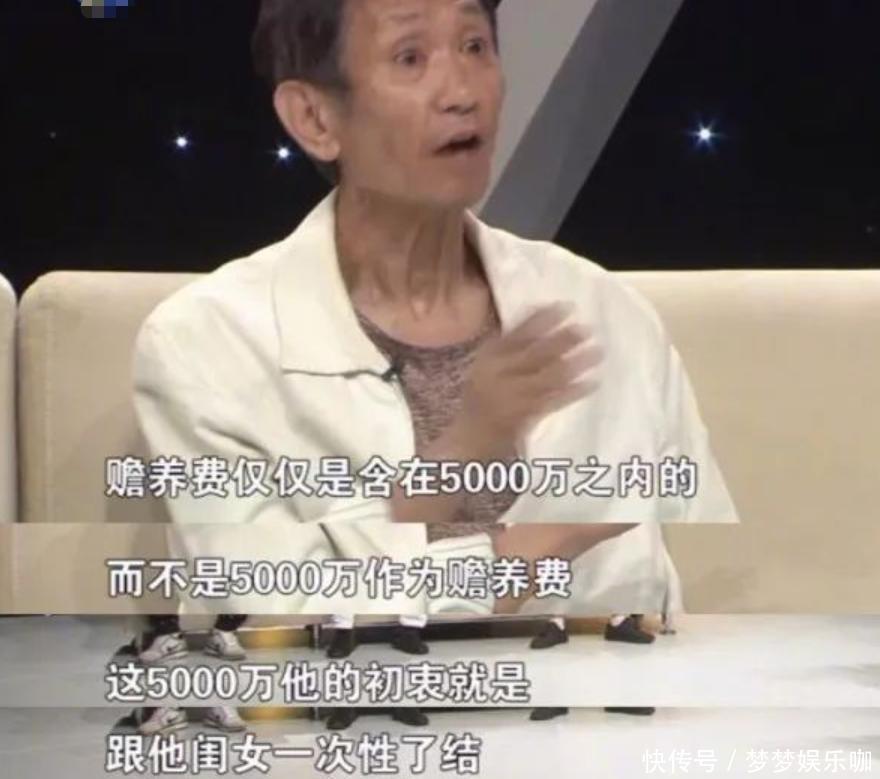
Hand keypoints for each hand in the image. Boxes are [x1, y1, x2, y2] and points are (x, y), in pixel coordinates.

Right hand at [452, 304, 601, 458]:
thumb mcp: (489, 362)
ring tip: (598, 352)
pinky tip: (593, 383)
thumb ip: (511, 342)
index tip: (566, 307)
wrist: (473, 433)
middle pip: (536, 353)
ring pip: (549, 377)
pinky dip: (574, 392)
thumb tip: (546, 314)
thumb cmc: (485, 391)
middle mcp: (499, 374)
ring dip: (575, 364)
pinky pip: (554, 402)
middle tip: (588, 329)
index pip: (518, 333)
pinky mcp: (526, 416)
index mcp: (489, 357)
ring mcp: (513, 397)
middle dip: (564, 340)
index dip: (542, 319)